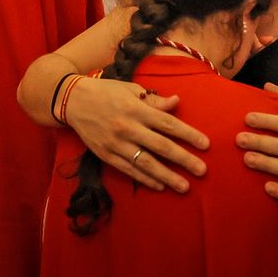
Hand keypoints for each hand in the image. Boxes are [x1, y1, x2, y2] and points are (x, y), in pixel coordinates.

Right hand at [64, 76, 208, 192]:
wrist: (72, 101)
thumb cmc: (105, 92)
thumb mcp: (131, 90)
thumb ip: (154, 100)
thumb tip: (176, 102)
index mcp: (137, 109)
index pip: (168, 124)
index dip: (189, 134)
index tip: (205, 145)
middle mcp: (128, 127)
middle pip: (161, 146)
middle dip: (184, 159)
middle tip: (202, 171)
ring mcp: (116, 143)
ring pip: (146, 163)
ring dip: (167, 176)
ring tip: (184, 186)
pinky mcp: (106, 155)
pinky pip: (129, 170)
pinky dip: (145, 178)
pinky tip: (159, 185)